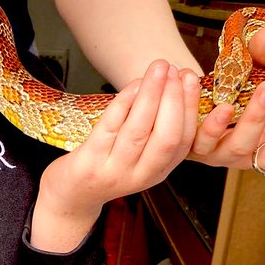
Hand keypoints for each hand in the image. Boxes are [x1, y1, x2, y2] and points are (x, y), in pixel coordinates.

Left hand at [32, 60, 198, 252]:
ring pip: (137, 131)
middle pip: (166, 138)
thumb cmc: (109, 164)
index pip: (185, 140)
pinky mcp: (89, 163)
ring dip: (151, 95)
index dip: (190, 107)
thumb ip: (158, 127)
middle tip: (174, 69)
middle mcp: (141, 175)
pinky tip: (133, 85)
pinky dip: (123, 102)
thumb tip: (177, 80)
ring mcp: (114, 171)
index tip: (192, 78)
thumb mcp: (141, 154)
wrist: (72, 195)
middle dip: (174, 100)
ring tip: (158, 69)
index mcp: (160, 170)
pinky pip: (109, 127)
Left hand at [189, 28, 264, 177]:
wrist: (189, 96)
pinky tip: (215, 97)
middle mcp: (254, 153)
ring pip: (241, 144)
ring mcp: (225, 153)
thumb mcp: (259, 71)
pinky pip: (202, 136)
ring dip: (257, 116)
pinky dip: (208, 115)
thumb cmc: (232, 91)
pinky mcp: (197, 147)